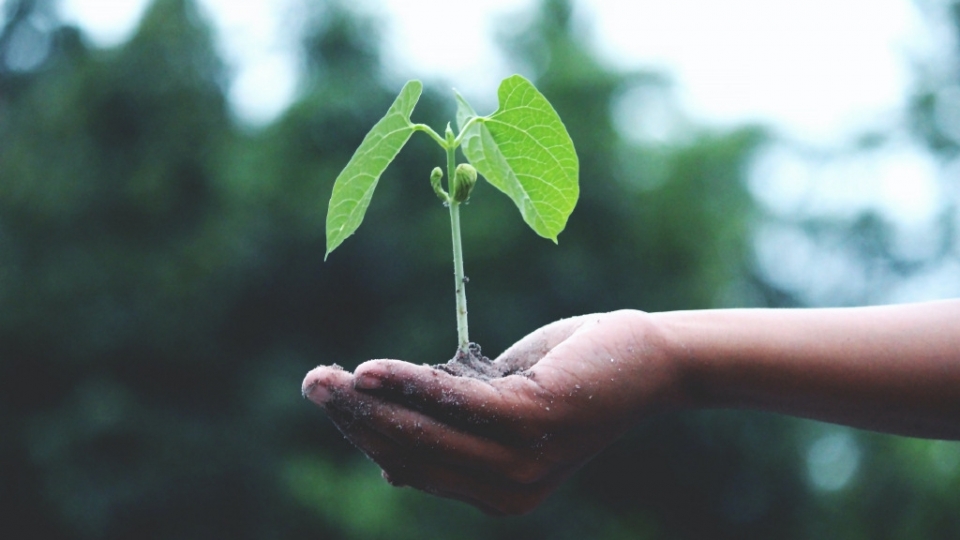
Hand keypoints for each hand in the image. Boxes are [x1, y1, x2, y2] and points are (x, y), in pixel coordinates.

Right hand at [301, 310, 686, 514]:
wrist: (646, 359)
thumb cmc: (569, 376)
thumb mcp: (501, 407)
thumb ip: (453, 430)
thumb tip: (388, 463)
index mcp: (498, 493)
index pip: (414, 466)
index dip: (366, 435)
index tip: (331, 399)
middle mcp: (509, 491)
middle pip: (411, 453)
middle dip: (355, 419)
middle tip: (312, 383)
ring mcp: (523, 461)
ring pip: (425, 433)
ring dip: (369, 403)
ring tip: (326, 378)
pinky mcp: (534, 421)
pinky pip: (455, 403)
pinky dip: (410, 384)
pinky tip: (371, 370)